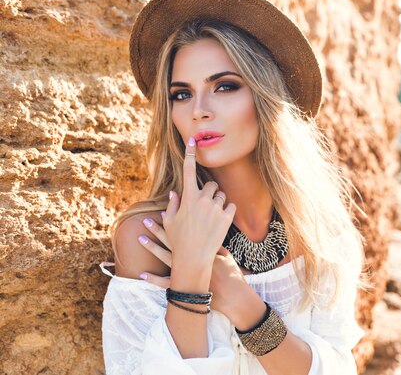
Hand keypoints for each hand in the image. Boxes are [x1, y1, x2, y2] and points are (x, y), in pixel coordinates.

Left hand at [137, 231, 252, 318]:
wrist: (231, 293)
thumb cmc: (231, 274)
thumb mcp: (225, 255)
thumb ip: (217, 244)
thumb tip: (213, 231)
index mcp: (201, 248)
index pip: (183, 232)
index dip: (174, 222)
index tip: (163, 212)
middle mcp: (190, 257)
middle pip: (171, 241)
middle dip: (158, 230)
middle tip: (146, 220)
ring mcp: (184, 271)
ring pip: (164, 257)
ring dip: (152, 247)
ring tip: (140, 238)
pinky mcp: (182, 286)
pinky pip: (164, 282)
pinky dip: (153, 279)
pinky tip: (142, 274)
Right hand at [163, 137, 235, 281]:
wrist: (194, 259)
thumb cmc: (178, 242)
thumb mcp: (170, 222)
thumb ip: (172, 205)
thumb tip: (176, 193)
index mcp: (187, 198)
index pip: (188, 170)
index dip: (190, 154)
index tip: (192, 141)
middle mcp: (202, 200)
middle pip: (210, 184)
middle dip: (209, 192)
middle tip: (204, 207)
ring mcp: (215, 207)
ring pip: (221, 195)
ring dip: (217, 202)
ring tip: (210, 219)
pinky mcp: (227, 217)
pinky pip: (230, 205)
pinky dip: (226, 211)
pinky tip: (220, 222)